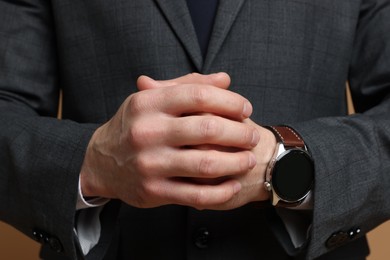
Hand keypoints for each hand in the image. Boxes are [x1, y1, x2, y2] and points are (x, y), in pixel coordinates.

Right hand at [80, 73, 259, 209]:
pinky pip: (197, 195)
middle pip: (209, 129)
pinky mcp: (154, 191)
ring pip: (207, 164)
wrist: (100, 162)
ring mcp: (150, 164)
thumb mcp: (152, 99)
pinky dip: (222, 192)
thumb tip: (225, 79)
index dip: (230, 101)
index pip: (200, 95)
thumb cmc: (135, 125)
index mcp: (148, 103)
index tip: (245, 109)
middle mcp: (147, 132)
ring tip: (248, 159)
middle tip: (252, 136)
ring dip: (236, 162)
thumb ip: (188, 85)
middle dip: (240, 133)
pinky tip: (234, 184)